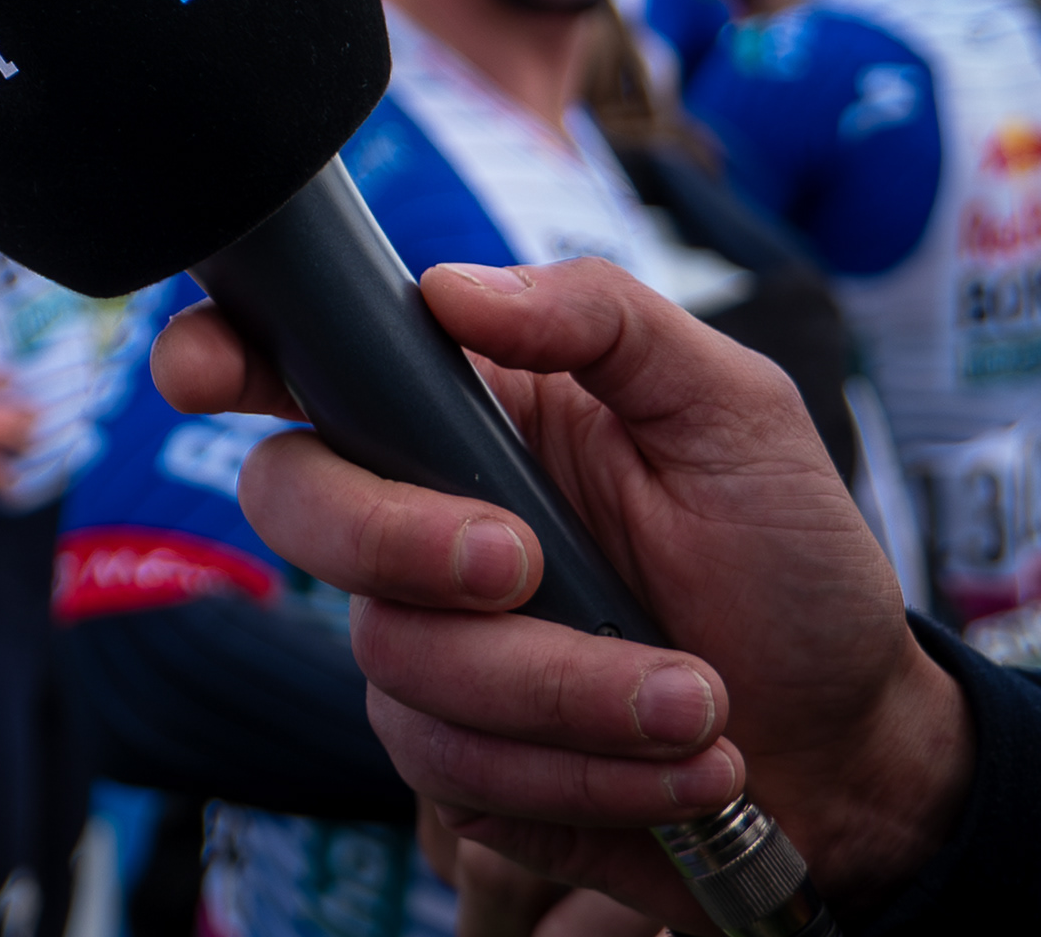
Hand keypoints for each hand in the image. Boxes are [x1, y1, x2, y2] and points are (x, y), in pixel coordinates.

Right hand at [153, 257, 971, 925]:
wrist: (853, 753)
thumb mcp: (733, 408)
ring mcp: (424, 641)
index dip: (217, 353)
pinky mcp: (454, 756)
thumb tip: (454, 287)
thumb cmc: (790, 563)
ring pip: (390, 655)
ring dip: (562, 688)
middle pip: (292, 502)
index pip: (298, 360)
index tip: (205, 371)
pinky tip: (679, 764)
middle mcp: (414, 517)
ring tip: (697, 704)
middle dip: (394, 539)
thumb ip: (603, 317)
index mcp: (461, 411)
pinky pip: (449, 765)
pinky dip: (581, 771)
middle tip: (523, 563)